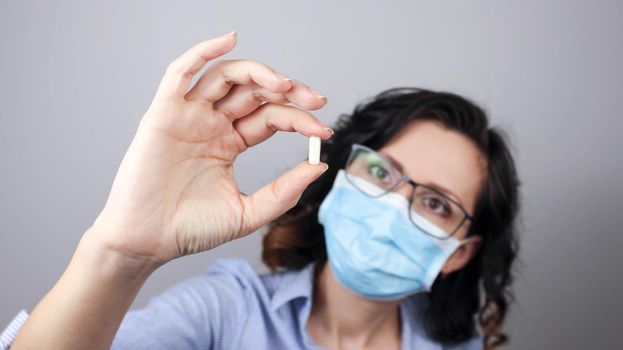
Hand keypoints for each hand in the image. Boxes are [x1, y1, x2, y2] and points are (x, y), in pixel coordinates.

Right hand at [90, 31, 331, 265]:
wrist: (148, 242)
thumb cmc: (191, 229)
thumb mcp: (248, 212)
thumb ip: (283, 191)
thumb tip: (320, 165)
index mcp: (230, 142)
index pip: (271, 118)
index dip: (299, 119)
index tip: (323, 131)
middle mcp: (211, 124)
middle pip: (254, 92)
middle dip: (288, 91)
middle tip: (316, 100)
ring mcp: (188, 116)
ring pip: (225, 77)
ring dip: (257, 72)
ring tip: (284, 83)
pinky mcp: (164, 113)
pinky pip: (180, 73)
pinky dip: (202, 52)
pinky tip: (229, 39)